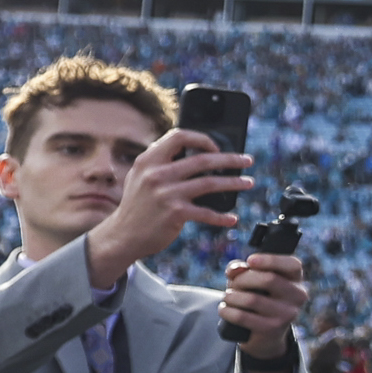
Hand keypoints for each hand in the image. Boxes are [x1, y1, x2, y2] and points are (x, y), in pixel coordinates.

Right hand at [86, 130, 252, 276]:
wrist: (122, 236)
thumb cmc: (136, 206)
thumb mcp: (139, 176)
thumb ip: (160, 162)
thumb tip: (194, 151)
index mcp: (148, 160)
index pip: (179, 136)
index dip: (202, 138)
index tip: (217, 146)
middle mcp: (157, 174)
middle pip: (203, 159)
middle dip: (231, 159)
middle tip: (247, 161)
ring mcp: (167, 194)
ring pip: (211, 183)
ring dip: (234, 182)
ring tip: (248, 182)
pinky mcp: (175, 213)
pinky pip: (207, 213)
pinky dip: (222, 216)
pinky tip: (232, 218)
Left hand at [221, 250, 309, 361]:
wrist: (263, 334)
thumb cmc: (257, 297)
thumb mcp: (251, 279)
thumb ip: (242, 269)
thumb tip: (235, 269)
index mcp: (296, 279)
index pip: (292, 265)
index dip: (270, 260)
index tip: (251, 260)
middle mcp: (297, 296)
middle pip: (268, 279)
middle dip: (242, 279)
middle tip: (233, 284)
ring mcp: (287, 315)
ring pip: (252, 299)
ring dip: (231, 296)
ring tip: (227, 298)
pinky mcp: (272, 329)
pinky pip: (242, 316)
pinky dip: (227, 311)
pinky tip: (225, 309)